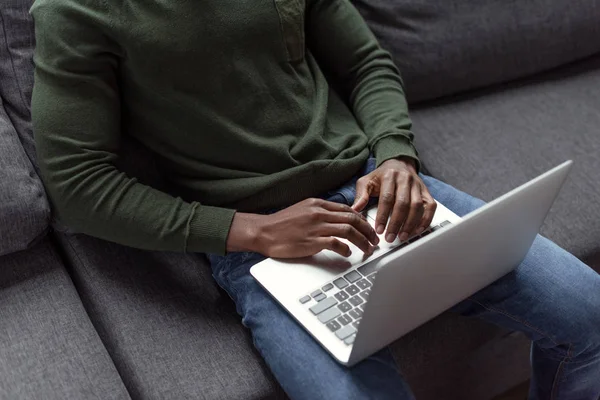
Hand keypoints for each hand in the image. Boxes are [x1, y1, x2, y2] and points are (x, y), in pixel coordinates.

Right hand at [226, 198, 378, 257]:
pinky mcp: (311, 241)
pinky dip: (346, 248)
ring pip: (348, 230)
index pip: (347, 209)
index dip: (362, 219)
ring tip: (368, 249)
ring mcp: (315, 227)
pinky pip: (336, 243)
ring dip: (362, 240)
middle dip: (368, 230)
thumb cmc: (281, 224)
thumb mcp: (302, 210)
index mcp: (317, 204)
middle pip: (352, 218)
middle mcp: (318, 213)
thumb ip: (319, 213)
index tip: (368, 228)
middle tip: (374, 240)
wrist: (263, 231)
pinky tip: (348, 253)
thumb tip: (337, 220)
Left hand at [352, 157, 436, 242]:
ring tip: (402, 236)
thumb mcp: (367, 181)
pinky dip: (426, 219)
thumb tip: (355, 209)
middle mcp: (405, 179)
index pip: (387, 198)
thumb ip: (360, 194)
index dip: (383, 215)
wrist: (399, 164)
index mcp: (390, 176)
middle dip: (396, 223)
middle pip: (403, 203)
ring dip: (410, 223)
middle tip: (390, 237)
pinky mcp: (426, 191)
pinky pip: (430, 206)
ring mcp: (418, 185)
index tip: (379, 229)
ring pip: (417, 206)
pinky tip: (418, 230)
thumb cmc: (381, 176)